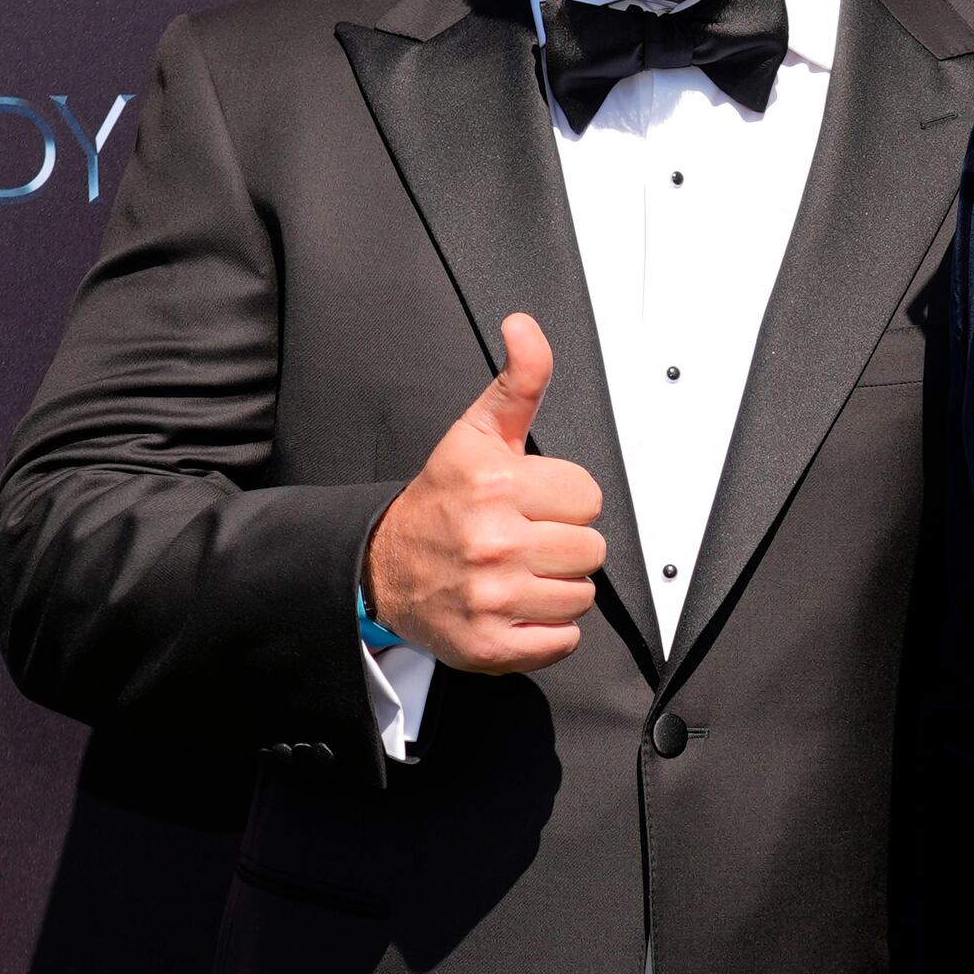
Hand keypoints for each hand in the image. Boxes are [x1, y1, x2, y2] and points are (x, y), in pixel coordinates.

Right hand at [364, 313, 607, 674]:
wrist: (382, 568)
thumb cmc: (441, 500)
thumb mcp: (476, 433)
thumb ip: (518, 381)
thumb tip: (526, 327)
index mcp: (495, 486)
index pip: (588, 497)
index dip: (563, 499)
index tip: (530, 502)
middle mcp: (492, 543)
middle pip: (590, 550)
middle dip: (563, 544)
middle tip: (523, 539)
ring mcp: (491, 599)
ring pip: (581, 596)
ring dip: (557, 587)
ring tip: (518, 573)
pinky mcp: (490, 646)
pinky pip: (563, 641)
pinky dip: (546, 630)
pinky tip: (515, 607)